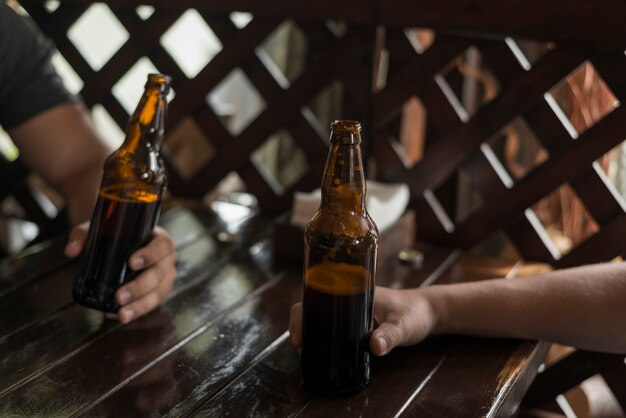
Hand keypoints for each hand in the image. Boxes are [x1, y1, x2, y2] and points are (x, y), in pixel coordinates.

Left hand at [65, 222, 176, 322]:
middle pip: (159, 273)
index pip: (162, 246)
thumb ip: (83, 235)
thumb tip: (71, 251)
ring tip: (122, 314)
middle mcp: (166, 258)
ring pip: (158, 292)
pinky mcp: (158, 291)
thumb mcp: (98, 228)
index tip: (131, 262)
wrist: (119, 241)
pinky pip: (153, 303)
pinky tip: (121, 316)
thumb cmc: (114, 233)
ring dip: (140, 305)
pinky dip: (138, 311)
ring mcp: (164, 276)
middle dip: (139, 287)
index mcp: (159, 238)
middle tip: (119, 296)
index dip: (150, 254)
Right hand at [289, 286, 436, 355]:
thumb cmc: (416, 314)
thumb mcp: (403, 326)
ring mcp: (351, 308)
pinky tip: (318, 346)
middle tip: (300, 344)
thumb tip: (374, 347)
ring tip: (304, 348)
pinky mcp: (356, 319)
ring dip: (309, 327)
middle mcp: (348, 296)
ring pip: (321, 314)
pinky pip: (332, 322)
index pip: (318, 293)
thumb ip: (390, 336)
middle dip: (301, 322)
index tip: (299, 333)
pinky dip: (321, 331)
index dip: (302, 311)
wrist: (429, 312)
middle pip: (314, 304)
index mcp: (353, 290)